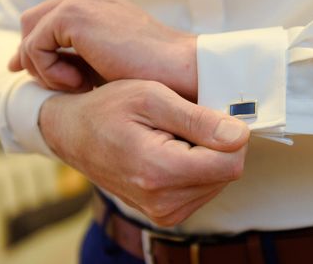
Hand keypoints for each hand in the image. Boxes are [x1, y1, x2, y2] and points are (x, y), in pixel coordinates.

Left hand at [8, 0, 197, 99]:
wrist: (178, 68)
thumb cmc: (150, 73)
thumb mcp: (106, 61)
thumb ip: (74, 56)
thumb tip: (32, 63)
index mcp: (98, 0)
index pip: (50, 18)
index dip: (36, 47)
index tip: (32, 74)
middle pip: (33, 21)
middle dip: (33, 56)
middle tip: (55, 86)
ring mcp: (80, 0)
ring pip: (30, 33)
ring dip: (45, 68)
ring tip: (79, 86)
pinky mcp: (74, 14)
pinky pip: (35, 46)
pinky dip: (49, 71)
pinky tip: (80, 83)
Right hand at [40, 79, 248, 225]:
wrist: (73, 134)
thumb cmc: (108, 108)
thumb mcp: (152, 97)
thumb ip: (198, 119)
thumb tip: (240, 136)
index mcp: (159, 172)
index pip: (230, 164)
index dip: (232, 135)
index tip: (214, 114)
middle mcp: (162, 202)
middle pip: (227, 173)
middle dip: (217, 144)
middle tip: (186, 122)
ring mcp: (163, 212)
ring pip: (219, 181)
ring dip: (207, 155)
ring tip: (175, 136)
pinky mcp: (166, 214)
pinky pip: (204, 188)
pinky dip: (197, 167)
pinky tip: (174, 150)